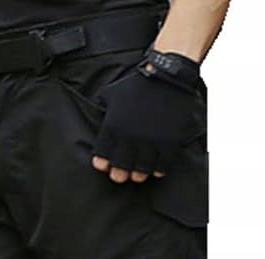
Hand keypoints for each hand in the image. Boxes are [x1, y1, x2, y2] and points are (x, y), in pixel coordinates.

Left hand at [90, 66, 198, 183]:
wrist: (167, 76)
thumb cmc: (139, 84)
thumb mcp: (112, 93)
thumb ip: (102, 107)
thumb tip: (95, 113)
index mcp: (113, 127)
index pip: (102, 157)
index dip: (103, 163)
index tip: (105, 165)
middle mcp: (130, 138)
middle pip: (121, 169)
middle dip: (119, 174)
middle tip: (121, 175)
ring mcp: (151, 142)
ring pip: (142, 170)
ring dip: (138, 174)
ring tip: (138, 173)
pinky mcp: (169, 143)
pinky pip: (162, 166)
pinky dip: (158, 169)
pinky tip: (156, 167)